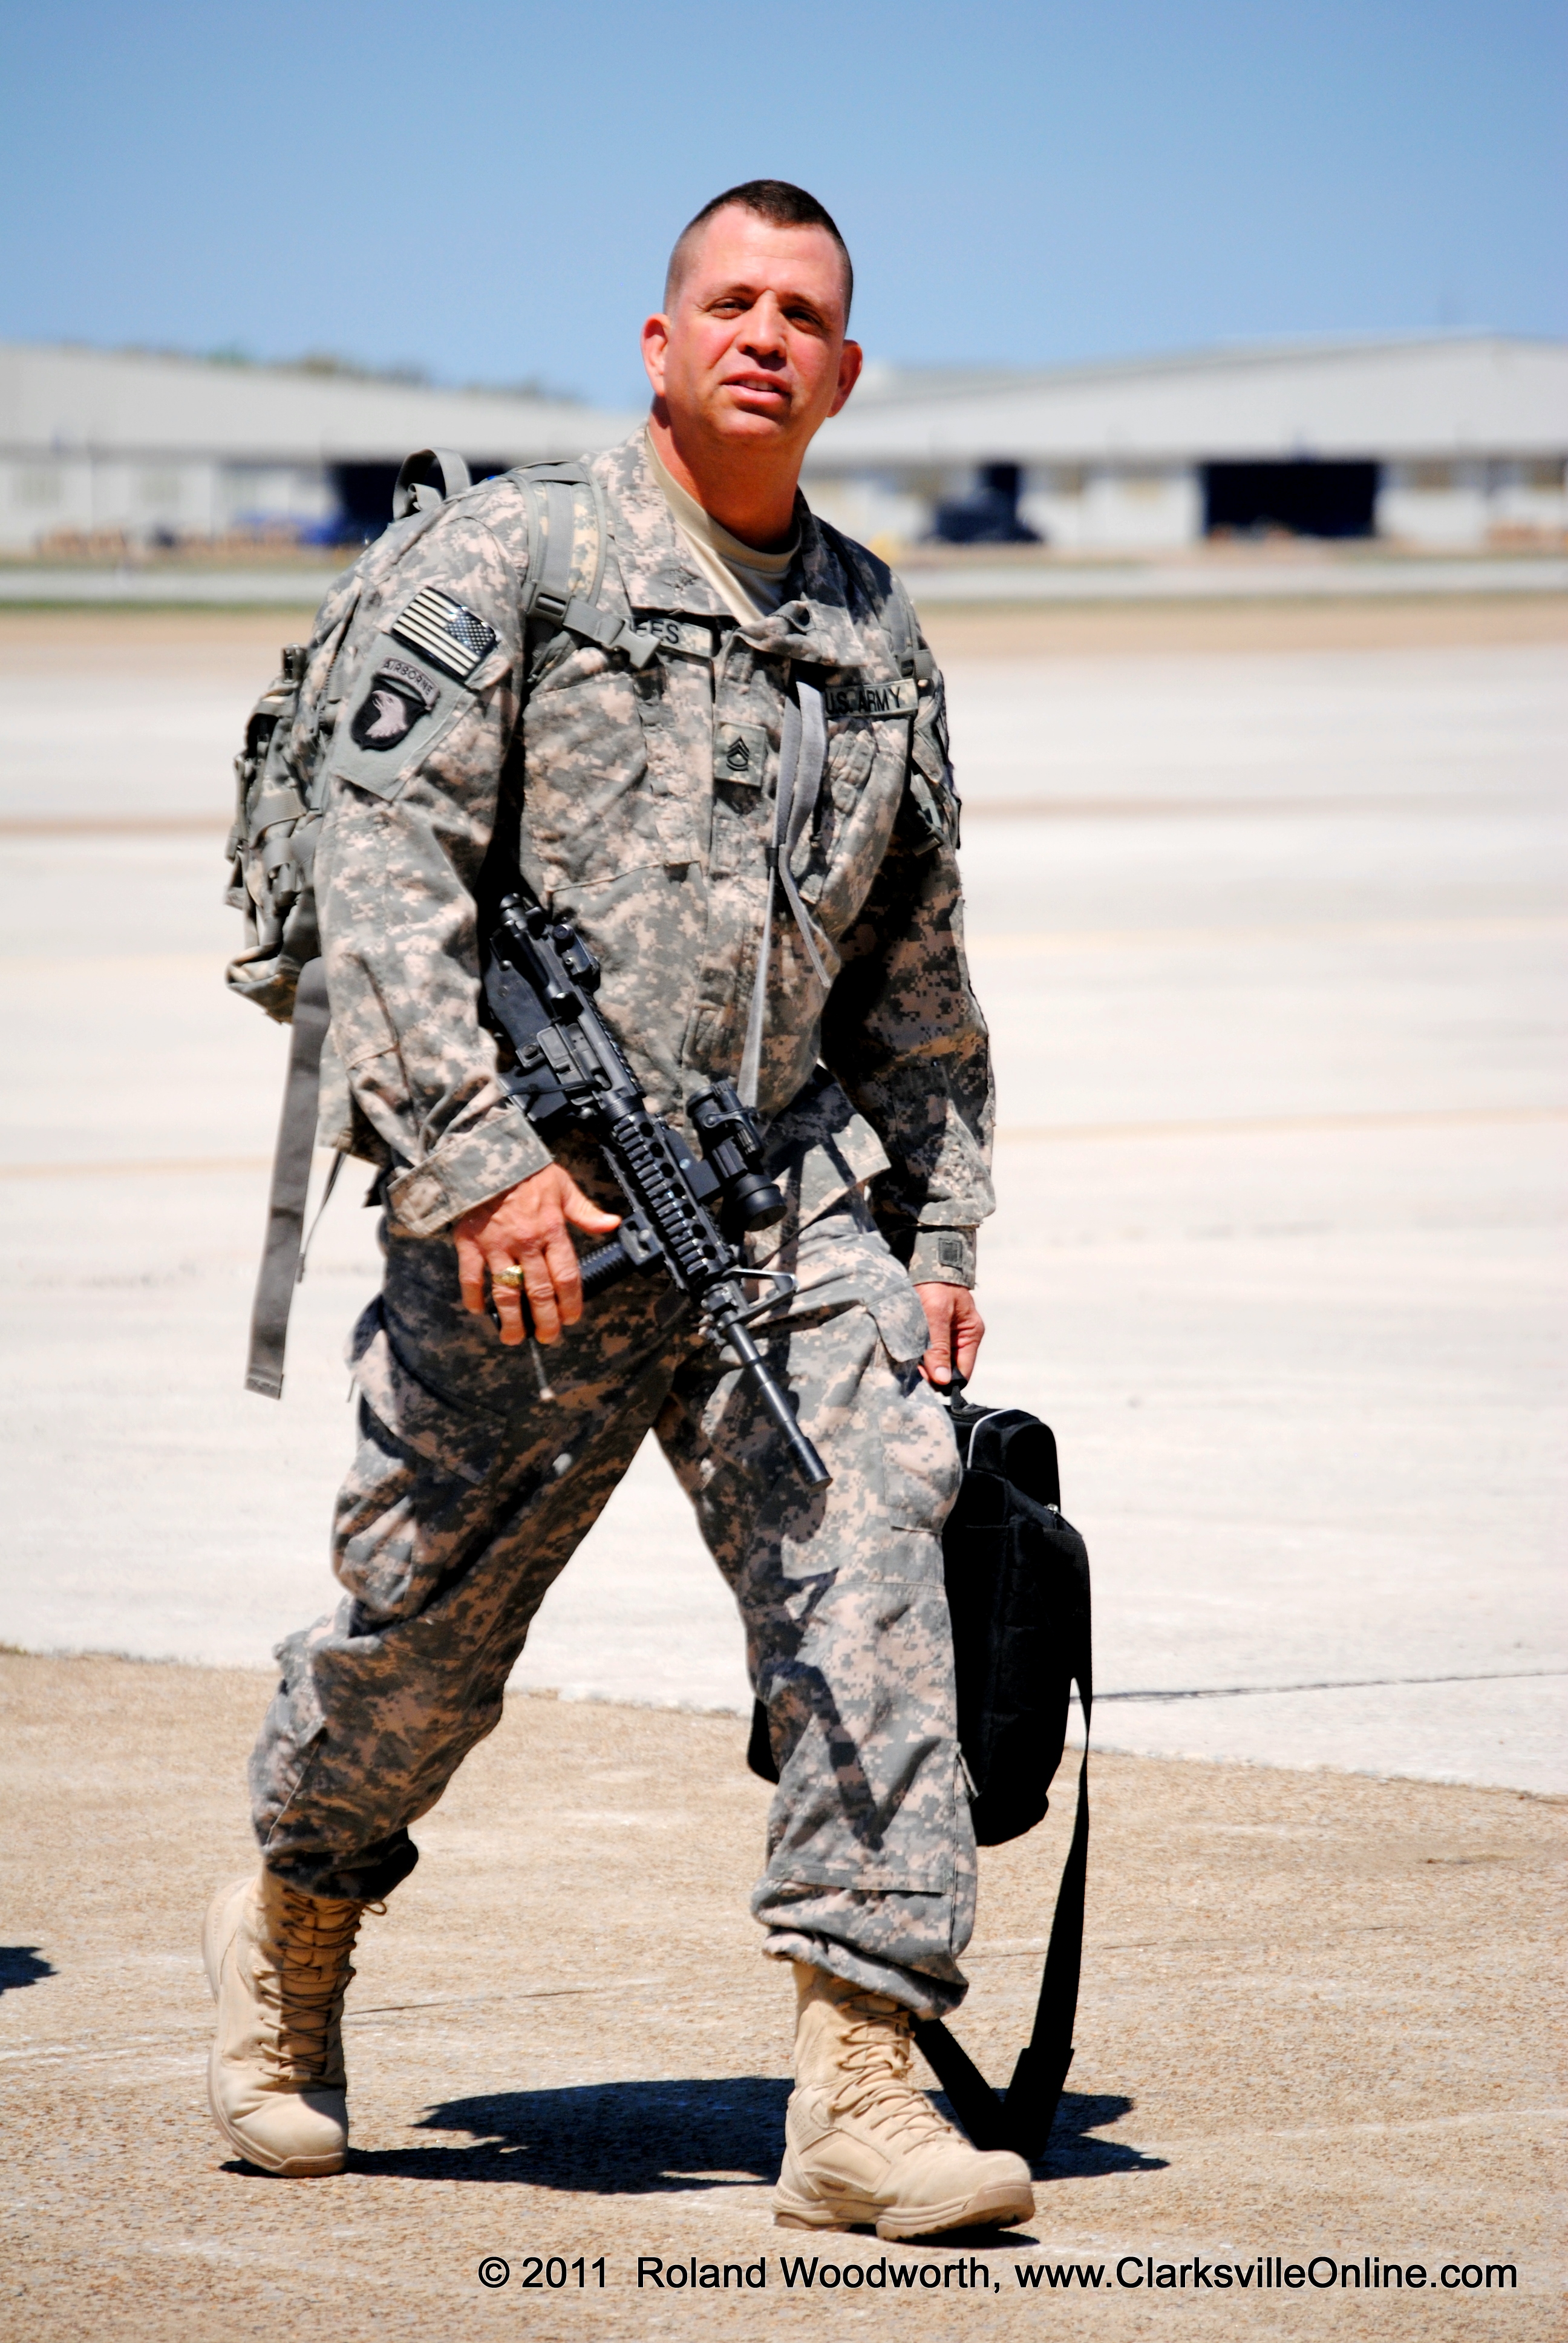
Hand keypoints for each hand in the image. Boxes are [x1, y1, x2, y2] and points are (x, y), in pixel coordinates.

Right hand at [455, 1166, 619, 1347]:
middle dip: (545, 1320)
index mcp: (551, 1230)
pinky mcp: (470, 1243)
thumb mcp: (563, 1186)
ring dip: (512, 1320)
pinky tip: (479, 1311)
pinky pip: (470, 1276)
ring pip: (506, 1292)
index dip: (570, 1302)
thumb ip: (585, 1211)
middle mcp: (525, 1242)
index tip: (571, 1319)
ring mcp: (496, 1245)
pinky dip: (473, 1296)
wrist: (485, 1153)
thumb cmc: (528, 1171)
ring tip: (514, 1338)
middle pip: (539, 1291)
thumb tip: (612, 1224)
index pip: (566, 1276)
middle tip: (549, 1337)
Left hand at [914, 1281, 984, 1387]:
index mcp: (971, 1334)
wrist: (927, 1261)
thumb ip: (939, 1348)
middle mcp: (962, 1337)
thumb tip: (943, 1380)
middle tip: (913, 1371)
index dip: (946, 1381)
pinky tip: (907, 1352)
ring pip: (936, 1360)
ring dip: (923, 1363)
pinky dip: (918, 1353)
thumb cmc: (936, 1286)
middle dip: (932, 1372)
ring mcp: (948, 1334)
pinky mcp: (934, 1330)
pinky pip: (928, 1349)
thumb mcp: (937, 1316)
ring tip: (908, 1361)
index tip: (927, 1384)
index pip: (963, 1371)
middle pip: (948, 1368)